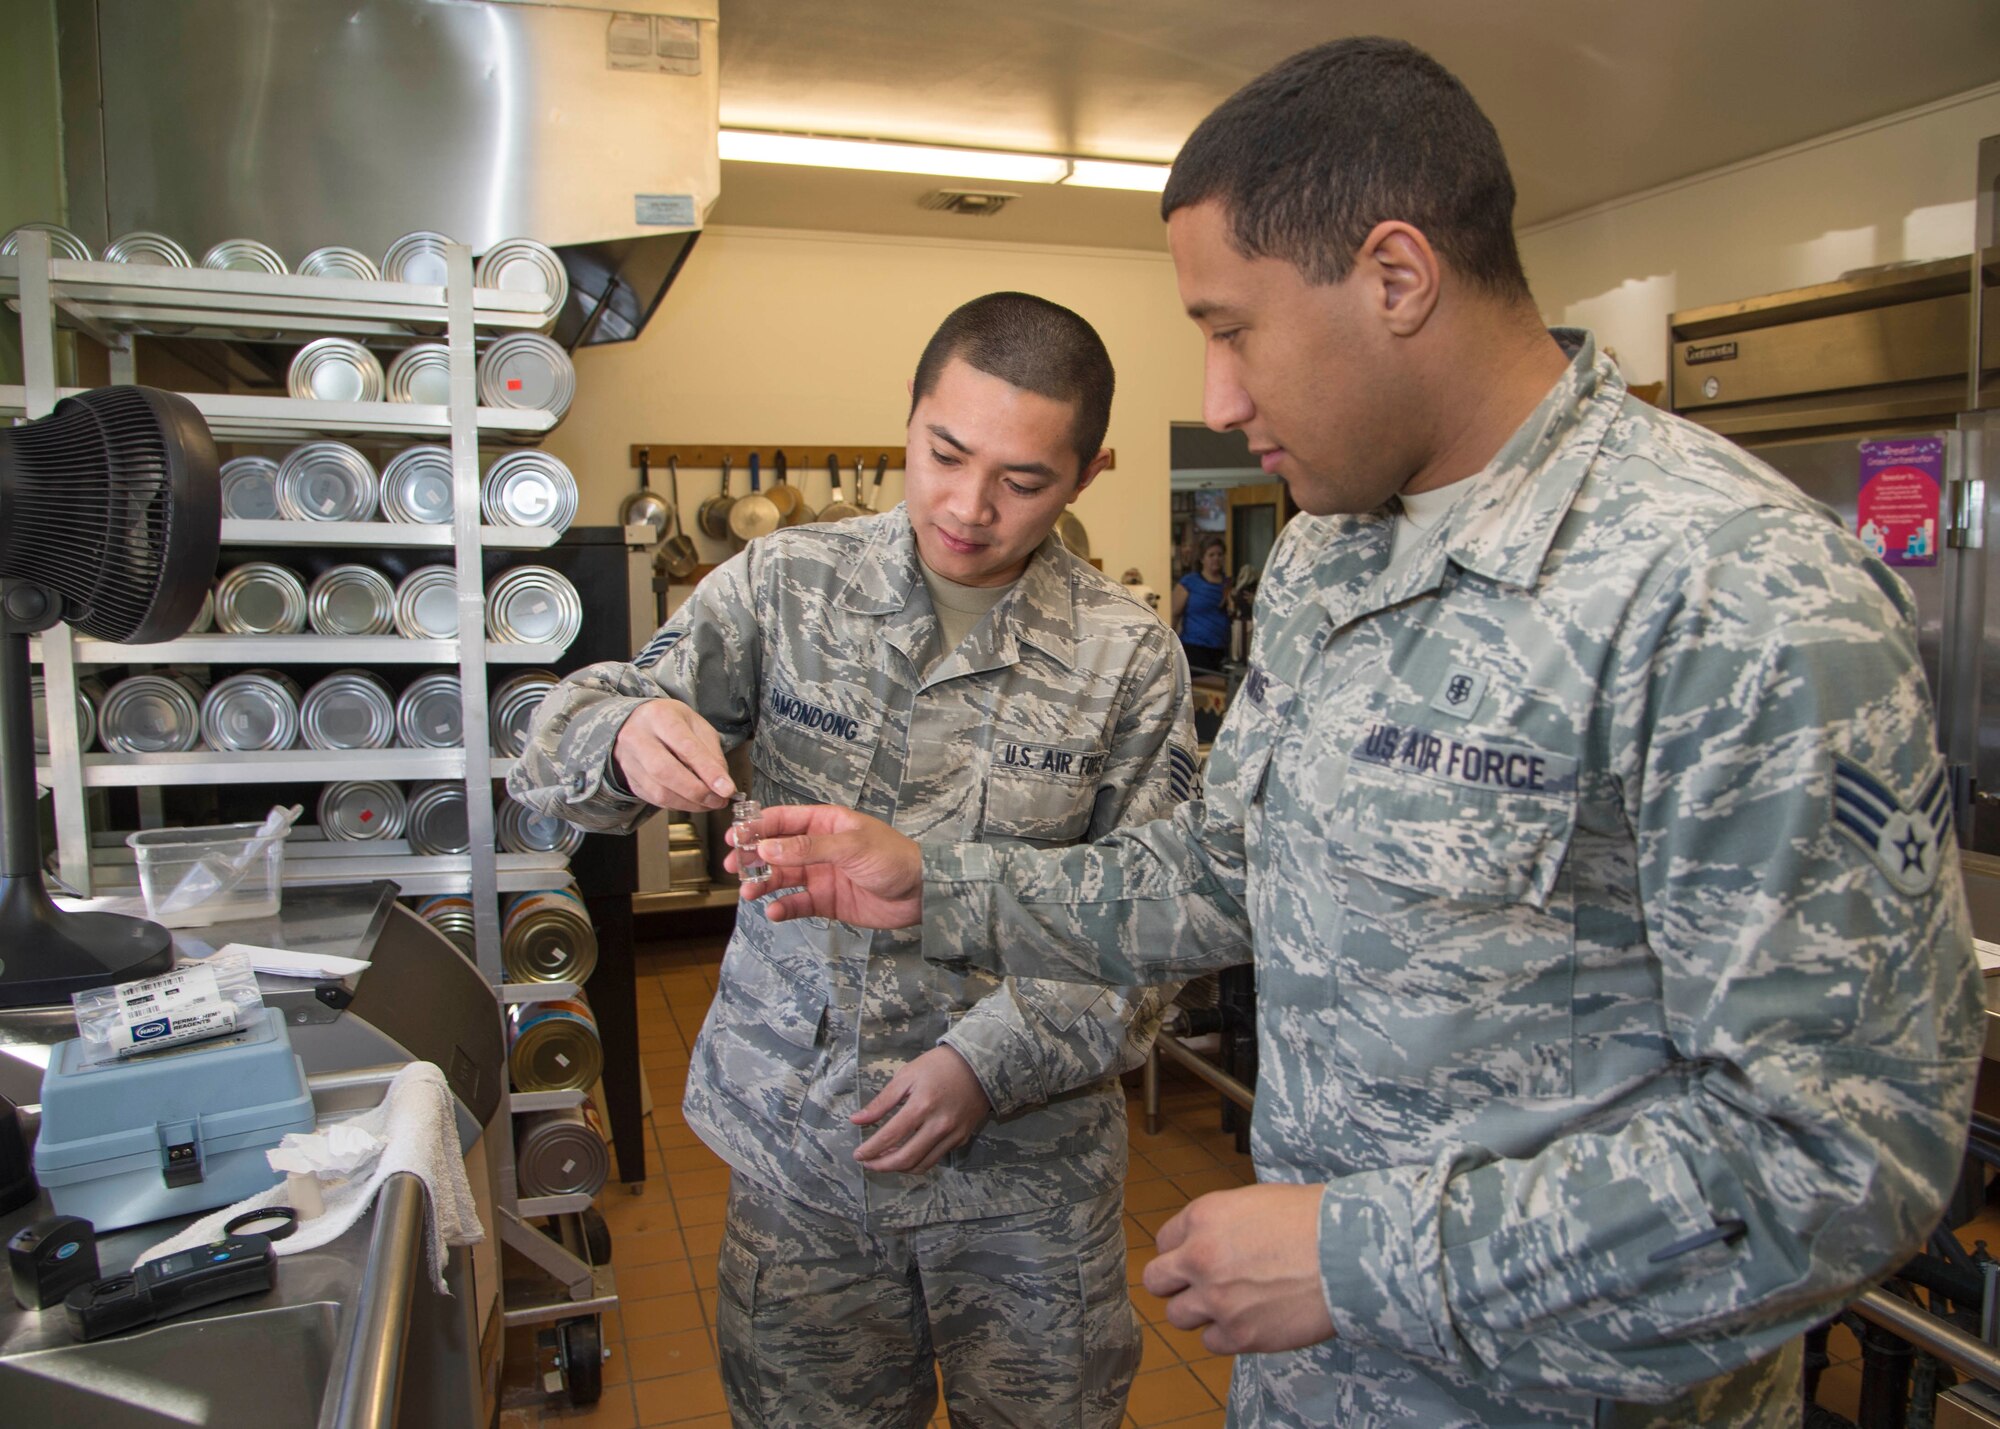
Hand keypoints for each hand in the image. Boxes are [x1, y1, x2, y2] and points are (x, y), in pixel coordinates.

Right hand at [612, 698, 734, 810]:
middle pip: (666, 771)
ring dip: (690, 803)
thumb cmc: (670, 722)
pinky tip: (692, 801)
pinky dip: (678, 805)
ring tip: (710, 802)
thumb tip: (722, 783)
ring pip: (659, 792)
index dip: (708, 771)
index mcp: (659, 717)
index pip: (685, 747)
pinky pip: (655, 800)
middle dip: (697, 791)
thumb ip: (711, 752)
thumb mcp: (696, 725)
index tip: (726, 788)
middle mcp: (638, 738)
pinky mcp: (631, 781)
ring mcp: (630, 761)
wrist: (636, 723)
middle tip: (719, 799)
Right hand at [727, 804, 922, 928]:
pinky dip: (784, 907)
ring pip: (783, 878)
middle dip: (754, 857)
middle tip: (734, 867)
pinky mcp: (826, 901)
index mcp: (826, 823)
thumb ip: (808, 847)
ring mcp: (821, 875)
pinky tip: (774, 911)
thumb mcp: (850, 846)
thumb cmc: (892, 857)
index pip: (784, 820)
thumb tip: (768, 848)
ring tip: (749, 893)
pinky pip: (798, 903)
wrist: (921, 893)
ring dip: (764, 884)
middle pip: (777, 850)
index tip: (736, 837)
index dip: (757, 827)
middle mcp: (819, 848)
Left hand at [849, 1046, 991, 1172]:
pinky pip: (936, 1158)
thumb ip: (882, 1101)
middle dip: (882, 1166)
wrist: (979, 1064)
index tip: (858, 1154)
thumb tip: (856, 1120)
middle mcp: (938, 1125)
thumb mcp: (907, 1075)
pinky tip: (906, 1154)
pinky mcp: (961, 1138)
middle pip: (906, 1158)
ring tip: (884, 1162)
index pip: (890, 1137)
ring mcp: (952, 1135)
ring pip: (922, 1165)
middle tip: (868, 1164)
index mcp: (921, 1106)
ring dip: (899, 1168)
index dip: (871, 1150)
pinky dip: (918, 1162)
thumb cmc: (939, 1065)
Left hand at [1144, 1184, 1335, 1354]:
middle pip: (1156, 1281)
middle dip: (1174, 1284)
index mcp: (1202, 1217)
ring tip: (1230, 1304)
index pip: (1164, 1241)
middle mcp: (1200, 1258)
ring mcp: (1217, 1299)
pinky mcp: (1240, 1334)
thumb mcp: (1254, 1201)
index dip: (1182, 1250)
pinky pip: (1211, 1343)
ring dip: (1199, 1312)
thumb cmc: (1312, 1219)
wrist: (1348, 1251)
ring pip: (1177, 1316)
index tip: (1198, 1258)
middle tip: (1199, 1285)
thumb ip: (1220, 1224)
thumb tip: (1209, 1241)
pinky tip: (1250, 1320)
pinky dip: (1227, 1335)